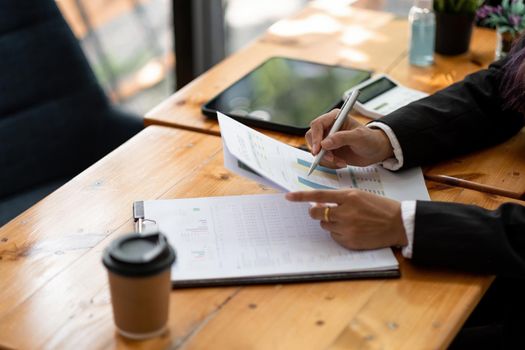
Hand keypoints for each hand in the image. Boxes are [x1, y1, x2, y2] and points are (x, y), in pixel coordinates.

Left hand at [285, 189, 406, 249]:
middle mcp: (346, 212)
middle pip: (317, 213)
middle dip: (316, 212)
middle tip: (322, 210)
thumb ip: (339, 198)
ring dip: (330, 222)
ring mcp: (347, 228)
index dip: (301, 196)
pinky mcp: (350, 241)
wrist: (398, 223)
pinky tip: (352, 230)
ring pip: (325, 225)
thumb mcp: (360, 195)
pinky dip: (338, 233)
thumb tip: (319, 203)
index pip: (319, 195)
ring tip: (347, 220)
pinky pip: (334, 237)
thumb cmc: (379, 207)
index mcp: (349, 197)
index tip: (288, 197)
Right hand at [306, 109, 393, 166]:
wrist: (375, 151)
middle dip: (319, 150)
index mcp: (335, 118)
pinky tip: (341, 163)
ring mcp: (327, 140)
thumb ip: (342, 138)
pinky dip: (330, 164)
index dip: (315, 137)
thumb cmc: (370, 140)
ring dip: (326, 159)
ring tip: (341, 162)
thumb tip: (325, 143)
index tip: (319, 150)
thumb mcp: (359, 137)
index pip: (317, 124)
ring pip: (315, 150)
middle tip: (330, 159)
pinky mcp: (328, 151)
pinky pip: (321, 158)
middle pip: (311, 137)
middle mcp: (328, 128)